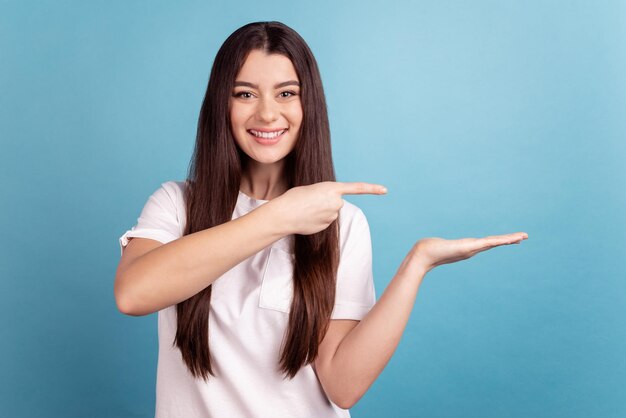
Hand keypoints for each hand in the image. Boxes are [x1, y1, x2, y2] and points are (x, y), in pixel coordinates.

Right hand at [270, 181, 386, 234]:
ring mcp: (332, 216)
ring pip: (330, 213)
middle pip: (336, 202)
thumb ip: (325, 196)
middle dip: (327, 203)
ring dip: (321, 212)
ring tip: (306, 209)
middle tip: (310, 201)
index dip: (372, 188)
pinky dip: (317, 220)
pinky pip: (324, 222)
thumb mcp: (312, 190)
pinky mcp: (326, 227)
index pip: (357, 188)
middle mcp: (336, 202)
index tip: (385, 190)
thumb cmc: (294, 198)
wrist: (284, 214)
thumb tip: (330, 210)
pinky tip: (306, 219)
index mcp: (332, 188)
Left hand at [409, 232, 528, 272]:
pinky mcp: (471, 247)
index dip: (499, 240)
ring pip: (495, 242)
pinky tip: (510, 239)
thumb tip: (431, 245)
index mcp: (468, 247)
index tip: (510, 239)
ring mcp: (473, 248)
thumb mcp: (436, 246)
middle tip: (524, 237)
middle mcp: (473, 248)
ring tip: (523, 236)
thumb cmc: (428, 250)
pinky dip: (500, 241)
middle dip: (509, 240)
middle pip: (495, 242)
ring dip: (509, 239)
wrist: (425, 254)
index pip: (487, 242)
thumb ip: (437, 246)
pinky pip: (489, 243)